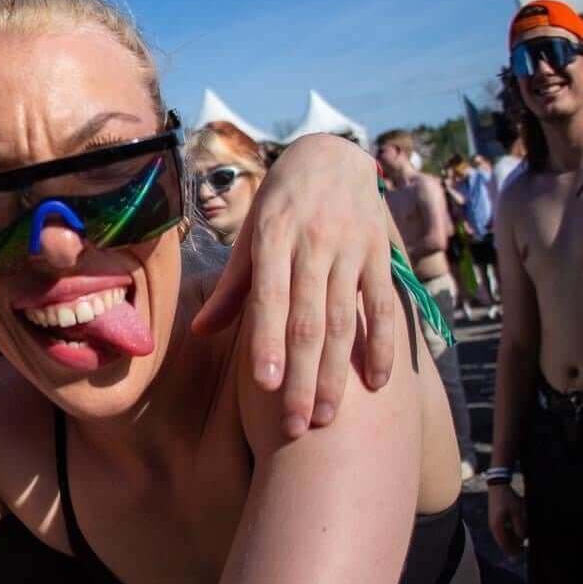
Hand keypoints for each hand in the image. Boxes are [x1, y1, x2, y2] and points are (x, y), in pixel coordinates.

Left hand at [193, 134, 394, 438]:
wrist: (331, 155)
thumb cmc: (278, 205)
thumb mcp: (249, 235)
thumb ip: (231, 287)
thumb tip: (200, 332)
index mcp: (274, 239)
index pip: (269, 300)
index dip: (268, 343)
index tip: (266, 388)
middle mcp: (314, 244)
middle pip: (308, 322)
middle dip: (302, 378)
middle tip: (296, 428)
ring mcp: (351, 250)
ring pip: (345, 321)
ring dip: (337, 374)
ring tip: (326, 417)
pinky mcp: (380, 255)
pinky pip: (383, 305)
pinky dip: (382, 345)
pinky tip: (377, 384)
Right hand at [488, 483, 527, 557]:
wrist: (498, 488)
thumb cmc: (508, 499)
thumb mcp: (517, 512)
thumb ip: (520, 526)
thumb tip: (522, 539)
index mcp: (497, 527)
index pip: (504, 545)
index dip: (513, 551)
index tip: (522, 554)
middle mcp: (493, 528)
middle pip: (503, 543)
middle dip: (513, 547)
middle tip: (524, 549)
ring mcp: (494, 524)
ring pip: (503, 538)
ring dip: (512, 541)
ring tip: (522, 542)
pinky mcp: (496, 521)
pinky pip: (503, 533)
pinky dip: (510, 535)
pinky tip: (518, 534)